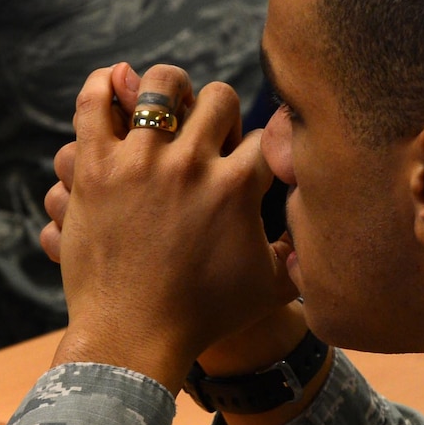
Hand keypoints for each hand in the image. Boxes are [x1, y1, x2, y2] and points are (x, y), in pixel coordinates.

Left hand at [49, 64, 297, 390]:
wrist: (131, 338)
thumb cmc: (203, 317)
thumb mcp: (271, 288)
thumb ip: (304, 252)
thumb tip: (328, 229)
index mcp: (236, 188)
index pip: (265, 136)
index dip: (261, 146)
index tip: (248, 158)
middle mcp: (190, 166)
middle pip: (219, 98)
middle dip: (221, 113)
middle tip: (206, 136)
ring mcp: (139, 164)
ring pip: (161, 86)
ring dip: (169, 90)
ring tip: (166, 110)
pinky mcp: (94, 167)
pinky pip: (95, 103)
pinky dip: (105, 86)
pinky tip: (116, 90)